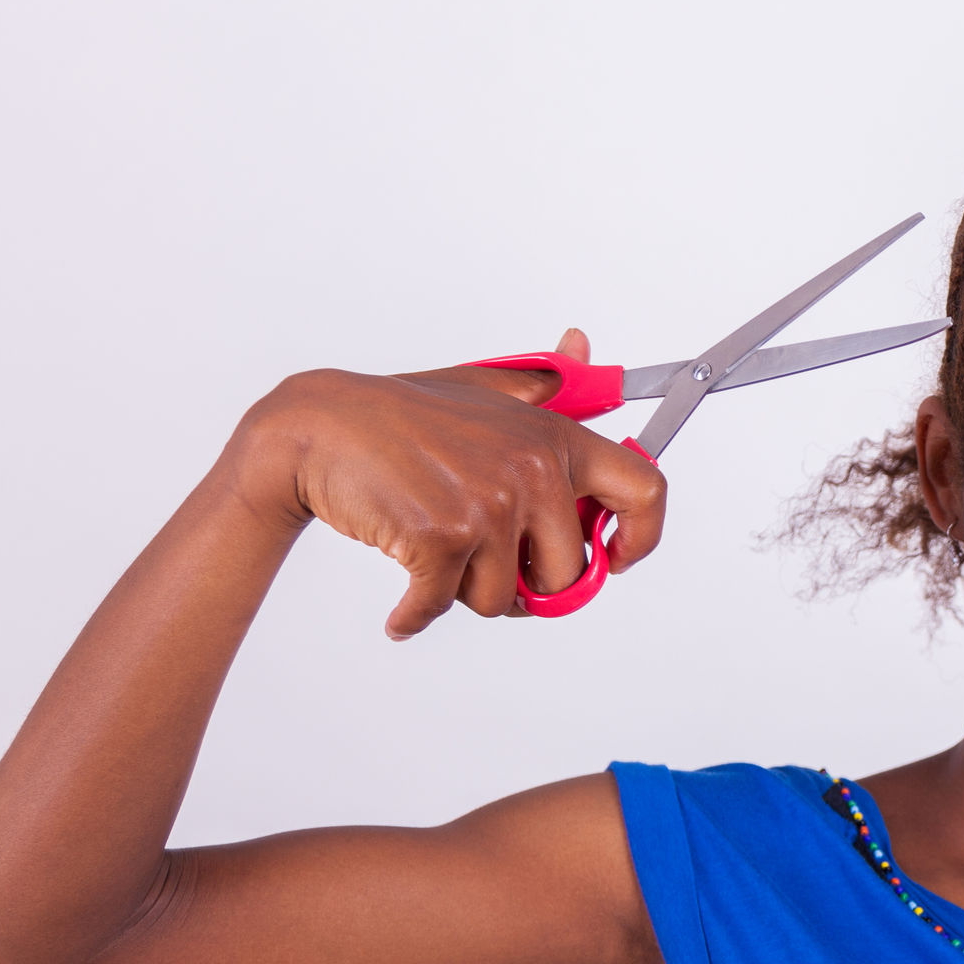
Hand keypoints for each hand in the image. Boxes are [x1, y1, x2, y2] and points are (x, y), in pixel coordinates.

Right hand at [230, 328, 666, 638]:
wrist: (318, 429)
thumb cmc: (401, 417)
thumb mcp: (483, 388)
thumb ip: (543, 384)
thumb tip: (583, 348)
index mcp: (554, 437)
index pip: (645, 492)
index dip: (640, 540)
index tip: (613, 561)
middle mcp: (531, 470)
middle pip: (567, 575)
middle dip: (526, 584)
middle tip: (484, 563)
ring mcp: (487, 505)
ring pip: (504, 600)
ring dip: (464, 593)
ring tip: (436, 554)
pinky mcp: (442, 538)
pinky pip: (441, 608)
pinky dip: (414, 615)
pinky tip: (402, 609)